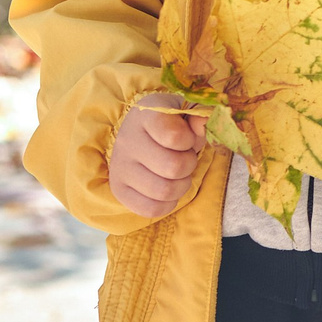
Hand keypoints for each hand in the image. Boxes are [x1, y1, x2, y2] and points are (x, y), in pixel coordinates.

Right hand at [109, 93, 208, 219]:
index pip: (174, 135)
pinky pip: (151, 209)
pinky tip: (168, 188)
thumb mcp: (186, 111)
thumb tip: (203, 123)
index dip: (190, 141)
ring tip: (178, 174)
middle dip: (189, 164)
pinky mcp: (119, 190)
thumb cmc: (170, 123)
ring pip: (164, 191)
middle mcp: (127, 140)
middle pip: (173, 167)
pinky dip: (167, 203)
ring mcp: (120, 167)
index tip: (188, 138)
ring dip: (181, 185)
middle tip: (186, 157)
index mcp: (145, 115)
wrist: (141, 133)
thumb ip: (199, 115)